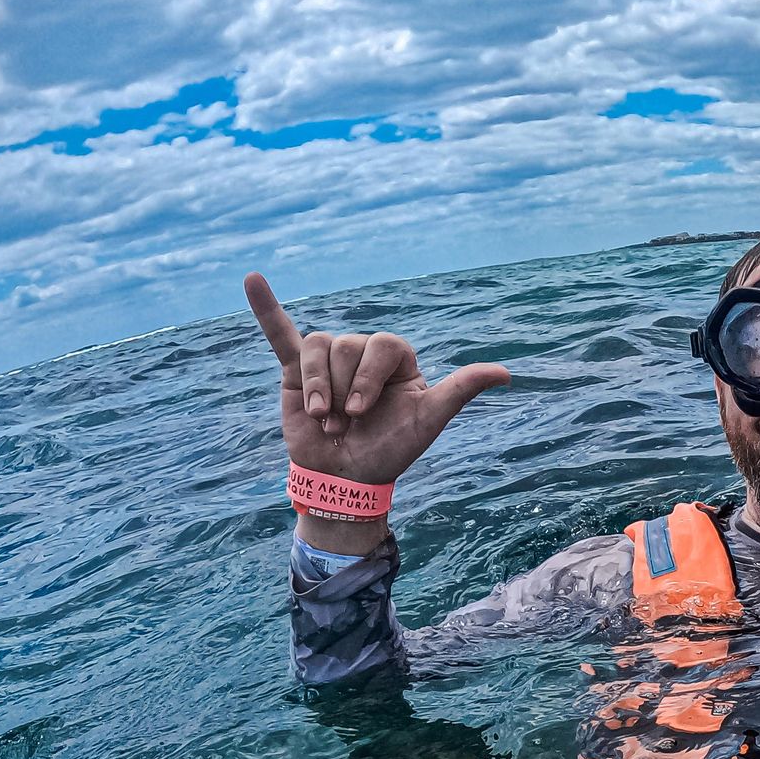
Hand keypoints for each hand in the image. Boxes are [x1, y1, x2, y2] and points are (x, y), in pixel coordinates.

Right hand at [246, 272, 508, 539]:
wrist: (347, 479)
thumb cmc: (390, 450)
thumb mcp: (428, 421)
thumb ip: (460, 391)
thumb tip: (506, 373)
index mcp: (397, 359)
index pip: (383, 345)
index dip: (367, 377)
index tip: (362, 412)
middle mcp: (364, 353)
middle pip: (347, 346)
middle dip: (343, 390)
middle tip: (345, 424)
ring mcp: (329, 359)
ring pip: (317, 347)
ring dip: (318, 387)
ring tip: (324, 419)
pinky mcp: (296, 370)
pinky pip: (281, 334)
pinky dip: (266, 310)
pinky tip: (253, 280)